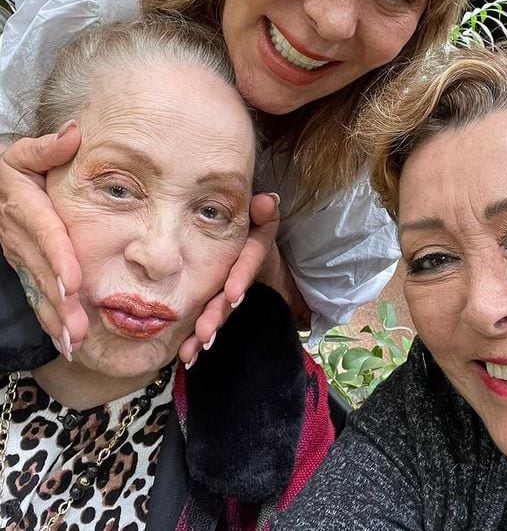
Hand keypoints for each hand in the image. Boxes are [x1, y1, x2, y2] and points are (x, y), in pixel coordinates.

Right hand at [0, 122, 87, 351]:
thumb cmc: (14, 169)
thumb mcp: (23, 153)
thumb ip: (47, 147)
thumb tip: (74, 133)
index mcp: (26, 206)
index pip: (45, 233)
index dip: (58, 258)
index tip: (73, 281)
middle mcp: (21, 235)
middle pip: (44, 271)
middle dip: (61, 301)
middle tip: (79, 328)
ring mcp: (20, 254)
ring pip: (39, 289)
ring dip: (56, 318)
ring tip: (74, 343)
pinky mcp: (23, 266)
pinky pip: (36, 294)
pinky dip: (49, 319)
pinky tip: (65, 341)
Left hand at [177, 192, 279, 364]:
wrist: (247, 235)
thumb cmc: (249, 223)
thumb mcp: (259, 217)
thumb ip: (264, 212)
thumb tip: (267, 200)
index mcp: (253, 251)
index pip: (249, 262)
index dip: (241, 277)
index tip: (232, 294)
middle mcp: (241, 273)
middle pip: (231, 294)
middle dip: (217, 315)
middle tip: (204, 334)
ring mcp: (230, 288)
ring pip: (219, 310)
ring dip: (206, 331)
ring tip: (192, 351)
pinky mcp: (216, 299)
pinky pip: (207, 317)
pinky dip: (197, 339)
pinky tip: (186, 357)